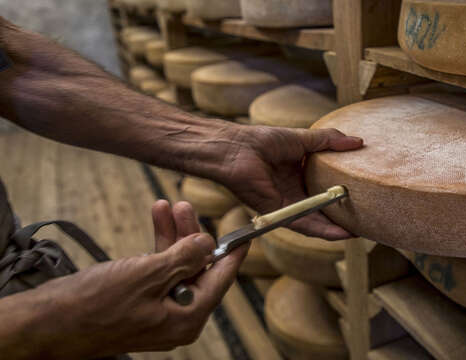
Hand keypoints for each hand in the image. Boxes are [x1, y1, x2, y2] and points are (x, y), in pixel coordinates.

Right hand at [10, 201, 246, 358]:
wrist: (47, 323)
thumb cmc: (94, 304)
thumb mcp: (147, 275)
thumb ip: (183, 258)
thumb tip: (208, 244)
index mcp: (187, 317)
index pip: (221, 279)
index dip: (232, 252)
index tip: (244, 234)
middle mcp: (178, 317)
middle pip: (198, 268)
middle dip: (192, 235)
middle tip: (186, 205)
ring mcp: (159, 310)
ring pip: (177, 266)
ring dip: (173, 235)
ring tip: (167, 204)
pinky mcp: (141, 303)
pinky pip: (158, 271)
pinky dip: (156, 246)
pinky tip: (155, 220)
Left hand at [213, 125, 362, 239]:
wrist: (236, 149)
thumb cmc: (263, 141)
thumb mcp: (304, 139)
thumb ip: (330, 141)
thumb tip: (359, 142)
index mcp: (300, 174)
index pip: (326, 188)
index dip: (344, 193)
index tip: (366, 196)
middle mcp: (295, 192)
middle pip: (323, 208)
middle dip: (343, 216)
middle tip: (367, 220)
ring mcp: (287, 205)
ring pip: (316, 221)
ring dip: (336, 228)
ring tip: (359, 232)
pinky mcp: (279, 213)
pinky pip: (303, 224)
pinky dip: (322, 230)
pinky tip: (340, 233)